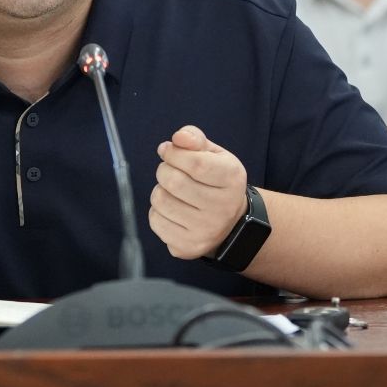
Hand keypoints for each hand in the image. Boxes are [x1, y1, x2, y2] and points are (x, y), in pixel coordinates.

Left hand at [148, 125, 248, 259]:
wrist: (230, 224)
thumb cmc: (217, 182)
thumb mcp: (214, 155)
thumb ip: (195, 139)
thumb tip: (177, 139)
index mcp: (232, 178)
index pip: (195, 163)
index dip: (174, 153)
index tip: (168, 150)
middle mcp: (222, 208)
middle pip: (174, 182)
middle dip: (164, 170)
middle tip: (169, 171)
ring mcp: (205, 231)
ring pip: (160, 200)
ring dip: (159, 190)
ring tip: (172, 191)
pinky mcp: (188, 247)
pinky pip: (155, 222)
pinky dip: (157, 211)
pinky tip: (173, 210)